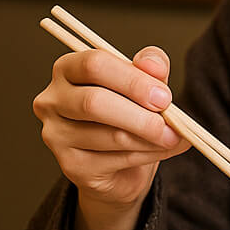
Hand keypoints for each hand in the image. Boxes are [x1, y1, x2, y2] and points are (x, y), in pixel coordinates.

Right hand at [33, 45, 188, 229]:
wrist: (124, 165)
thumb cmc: (135, 114)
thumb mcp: (148, 89)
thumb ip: (151, 71)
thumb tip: (156, 62)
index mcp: (70, 70)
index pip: (93, 63)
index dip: (131, 77)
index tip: (166, 93)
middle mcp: (53, 101)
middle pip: (95, 103)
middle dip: (141, 112)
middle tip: (173, 117)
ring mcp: (56, 137)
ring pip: (110, 136)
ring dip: (152, 139)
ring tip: (177, 139)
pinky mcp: (70, 167)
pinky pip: (115, 162)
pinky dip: (146, 158)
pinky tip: (161, 154)